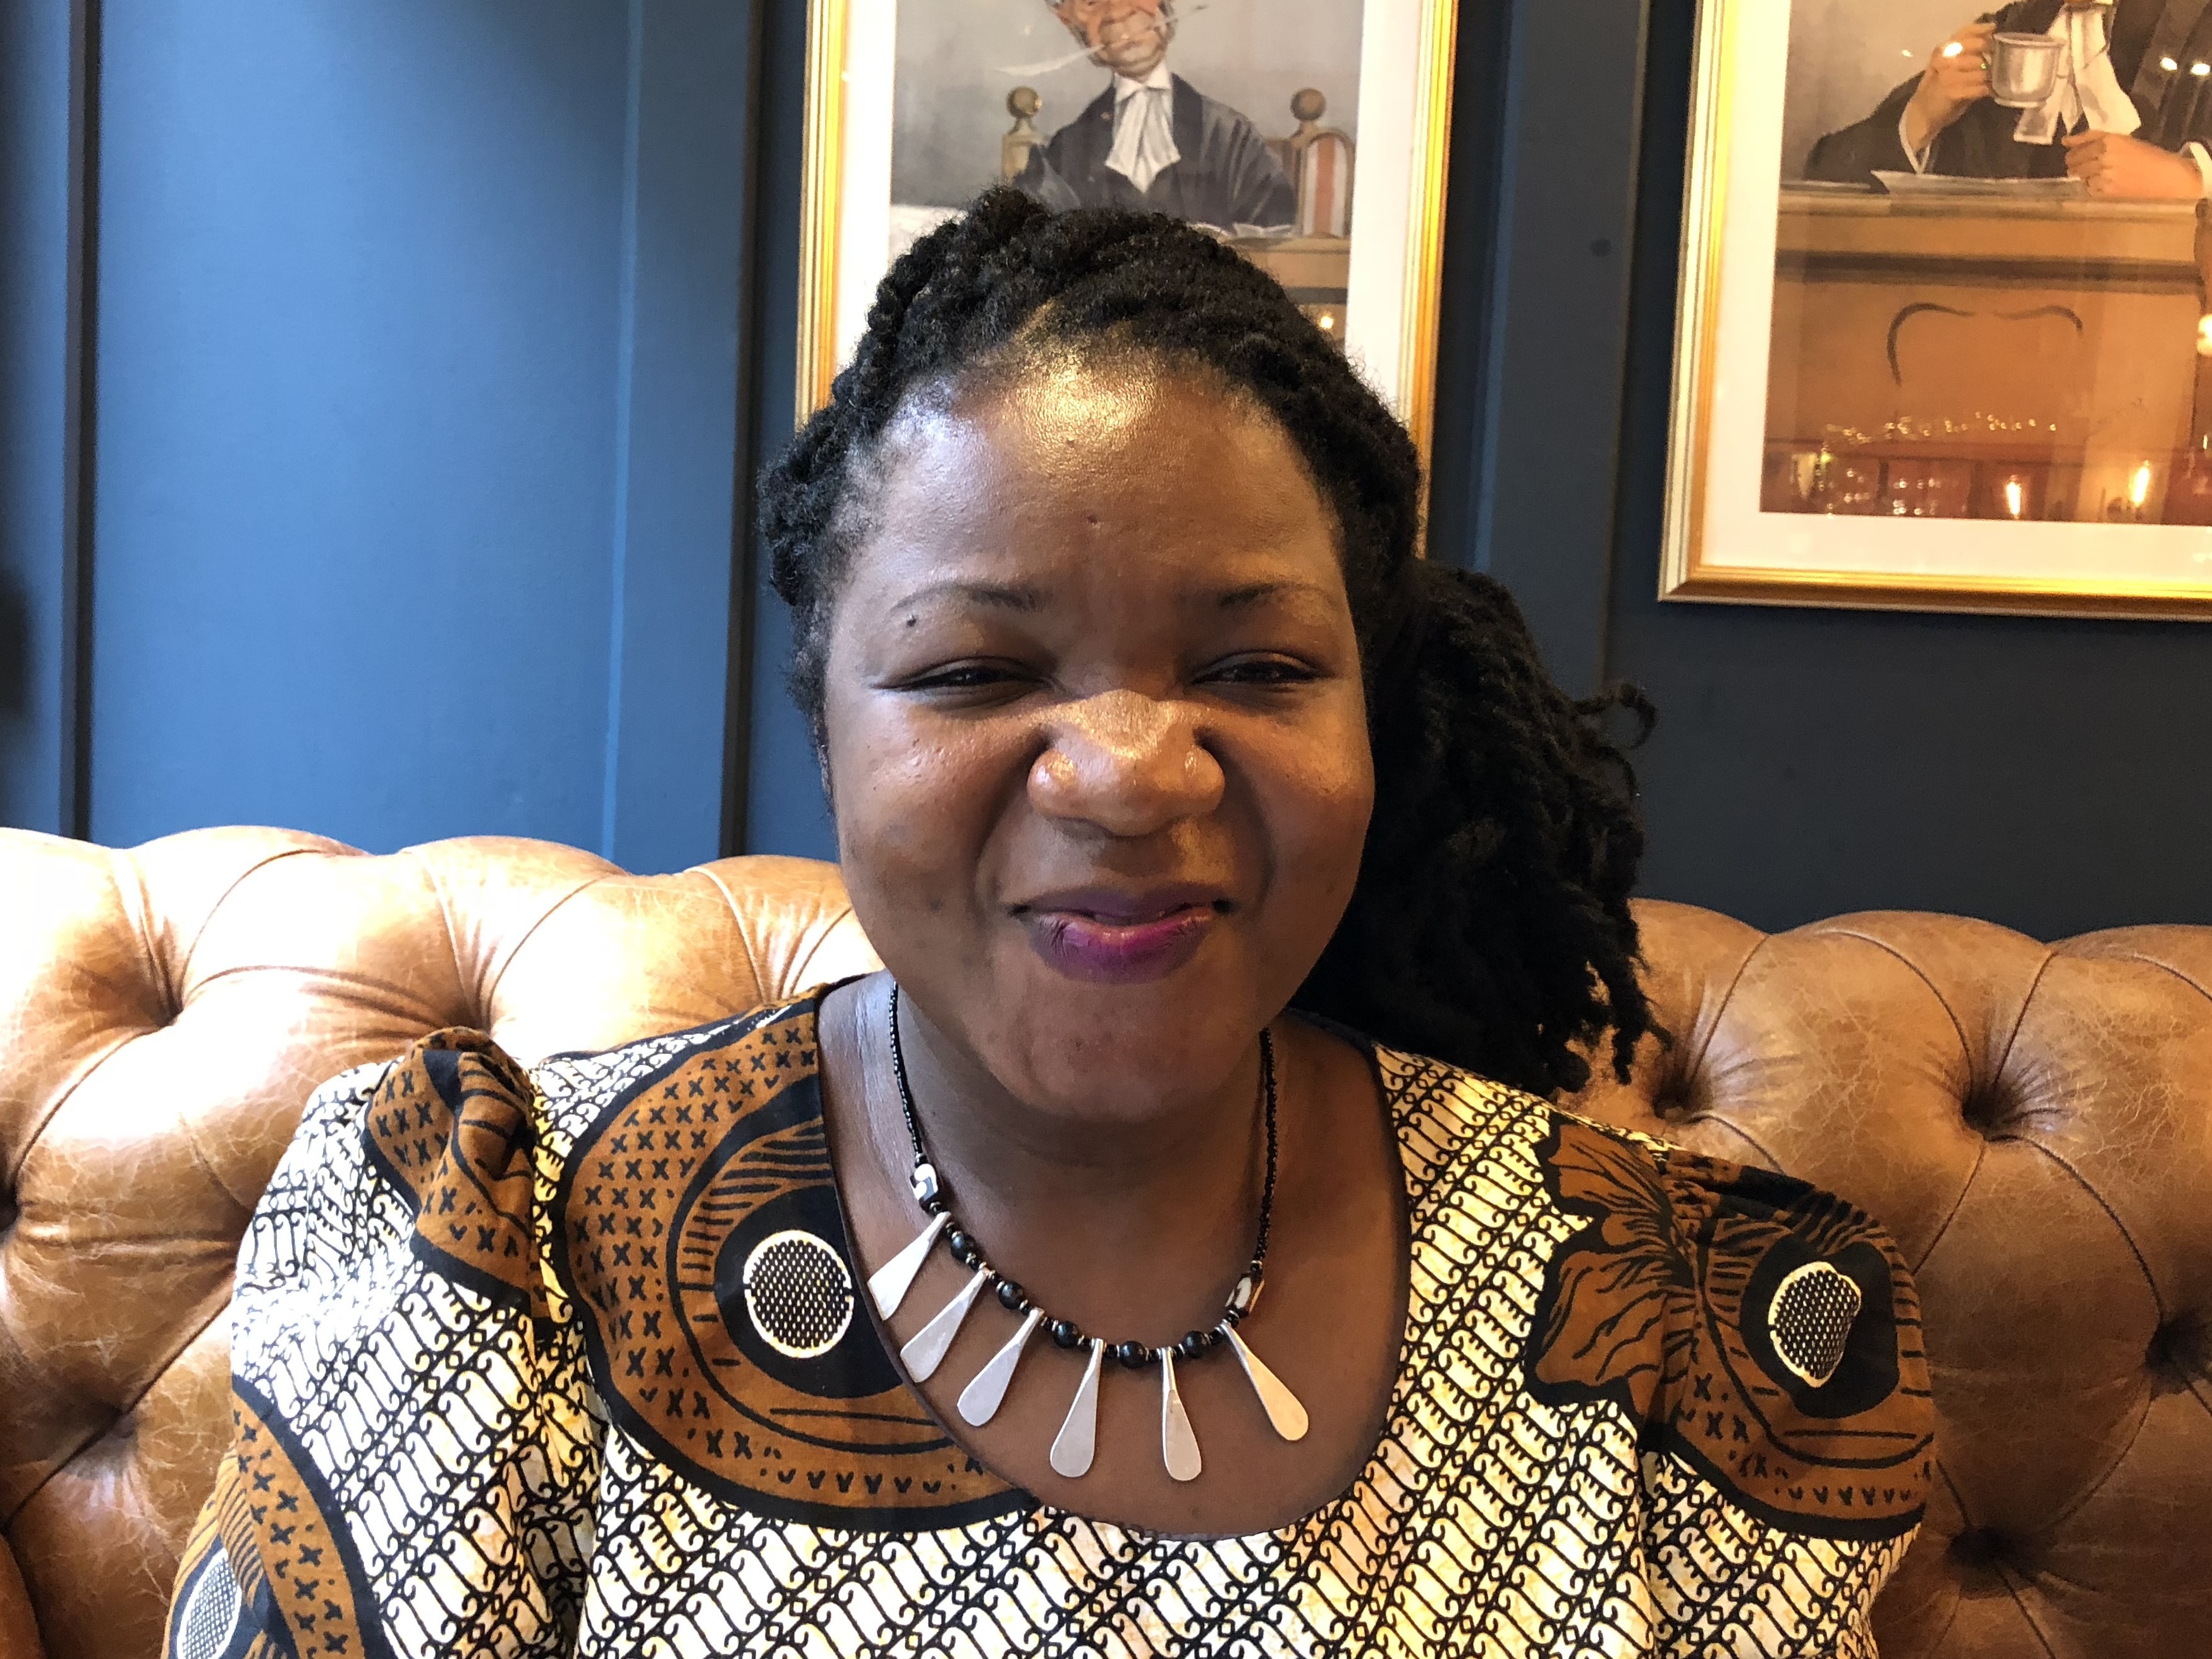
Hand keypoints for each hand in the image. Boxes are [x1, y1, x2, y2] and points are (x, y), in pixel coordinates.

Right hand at [1904, 21, 1995, 154]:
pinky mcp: (1951, 92)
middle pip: (1977, 46)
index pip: (1965, 31)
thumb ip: (1966, 53)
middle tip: (1995, 61)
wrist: (1922, 113)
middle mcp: (1943, 59)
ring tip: (1989, 80)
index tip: (1993, 31)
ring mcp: (1946, 75)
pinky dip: (1985, 90)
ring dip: (1988, 75)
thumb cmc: (1939, 87)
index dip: (1982, 29)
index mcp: (1942, 50)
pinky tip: (1986, 91)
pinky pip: (1978, 87)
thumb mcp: (1949, 65)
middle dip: (1990, 53)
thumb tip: (1992, 41)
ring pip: (1980, 68)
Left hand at [2064, 129, 2204, 197]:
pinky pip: (2087, 188)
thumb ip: (2095, 139)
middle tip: (2081, 165)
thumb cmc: (2149, 156)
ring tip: (2096, 174)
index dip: (2073, 149)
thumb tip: (2066, 141)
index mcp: (2109, 140)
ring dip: (2082, 175)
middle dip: (2074, 163)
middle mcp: (2102, 156)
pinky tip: (2103, 183)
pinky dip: (2090, 186)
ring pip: (2079, 175)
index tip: (2070, 149)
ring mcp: (2102, 175)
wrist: (2166, 177)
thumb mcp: (2124, 141)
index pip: (2079, 144)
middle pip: (2074, 161)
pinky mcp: (2104, 191)